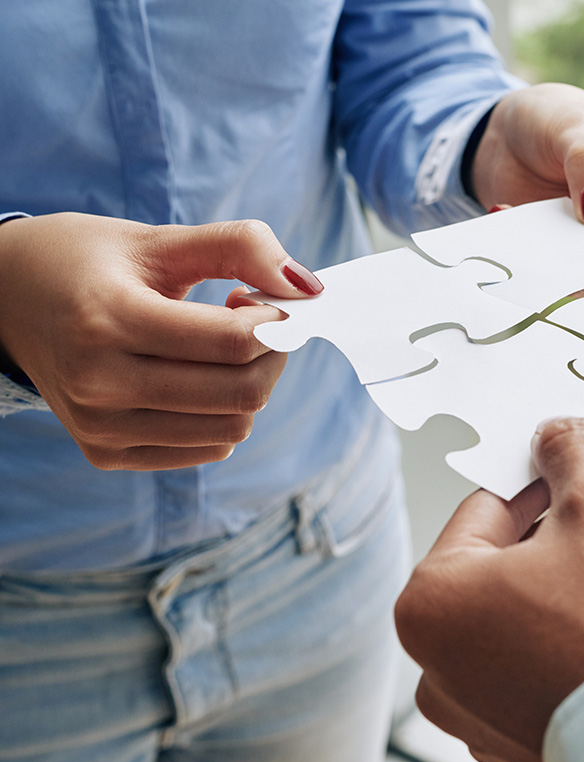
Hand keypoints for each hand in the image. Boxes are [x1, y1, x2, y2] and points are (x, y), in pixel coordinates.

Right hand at [0, 213, 321, 470]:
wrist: (5, 300)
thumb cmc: (87, 262)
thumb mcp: (158, 240)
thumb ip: (238, 247)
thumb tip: (309, 287)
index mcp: (109, 320)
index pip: (235, 342)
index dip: (277, 321)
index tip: (271, 299)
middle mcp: (99, 384)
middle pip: (243, 392)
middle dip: (273, 355)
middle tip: (257, 322)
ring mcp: (100, 427)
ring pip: (232, 428)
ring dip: (252, 385)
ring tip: (224, 348)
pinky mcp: (105, 453)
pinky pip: (206, 449)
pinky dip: (224, 414)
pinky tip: (200, 377)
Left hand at [395, 417, 583, 761]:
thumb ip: (572, 449)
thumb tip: (557, 434)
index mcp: (433, 603)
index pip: (488, 507)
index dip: (547, 475)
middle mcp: (442, 667)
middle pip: (516, 559)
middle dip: (581, 520)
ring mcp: (483, 712)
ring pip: (539, 608)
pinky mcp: (528, 738)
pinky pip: (553, 660)